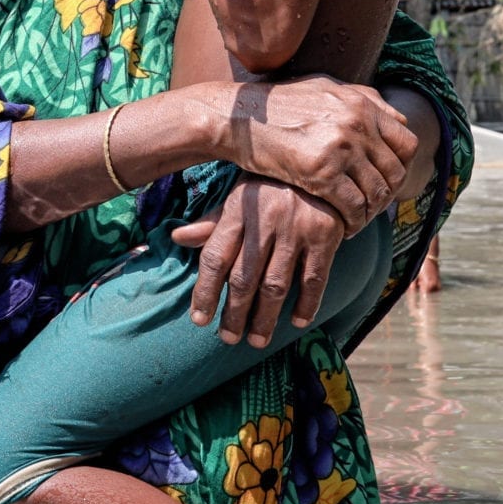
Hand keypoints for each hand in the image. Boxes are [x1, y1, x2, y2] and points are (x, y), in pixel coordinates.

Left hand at [173, 176, 347, 347]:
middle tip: (227, 339)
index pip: (215, 258)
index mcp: (238, 210)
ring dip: (265, 318)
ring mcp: (297, 230)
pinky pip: (314, 279)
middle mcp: (265, 222)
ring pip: (276, 285)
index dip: (205, 292)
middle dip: (234, 314)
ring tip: (256, 341)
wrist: (322, 162)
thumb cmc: (272, 182)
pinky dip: (306, 304)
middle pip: (244, 278)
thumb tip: (177, 239)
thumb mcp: (239, 194)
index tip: (199, 319)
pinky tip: (296, 322)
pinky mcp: (325, 237)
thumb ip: (212, 221)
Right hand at [215, 76, 415, 226]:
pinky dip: (354, 222)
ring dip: (371, 212)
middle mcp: (356, 124)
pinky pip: (353, 207)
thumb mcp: (323, 87)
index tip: (385, 179)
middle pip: (396, 171)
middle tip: (372, 205)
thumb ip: (361, 97)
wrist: (235, 118)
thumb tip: (393, 114)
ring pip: (377, 192)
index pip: (407, 141)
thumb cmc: (276, 105)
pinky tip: (344, 227)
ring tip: (358, 219)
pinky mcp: (320, 172)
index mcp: (361, 104)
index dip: (401, 166)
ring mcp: (340, 148)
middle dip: (387, 194)